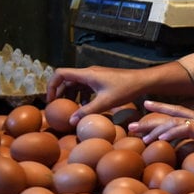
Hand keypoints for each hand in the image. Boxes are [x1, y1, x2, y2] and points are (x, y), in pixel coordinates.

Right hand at [47, 61, 193, 124]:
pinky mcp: (101, 80)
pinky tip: (84, 106)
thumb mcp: (105, 102)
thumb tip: (71, 121)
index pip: (60, 74)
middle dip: (59, 92)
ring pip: (75, 83)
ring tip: (69, 109)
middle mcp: (89, 72)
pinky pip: (85, 86)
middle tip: (56, 108)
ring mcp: (95, 75)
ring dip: (70, 95)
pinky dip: (80, 95)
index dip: (51, 86)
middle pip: (66, 79)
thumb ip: (87, 111)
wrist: (143, 81)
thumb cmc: (126, 89)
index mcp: (87, 74)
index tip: (51, 101)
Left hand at [128, 100, 193, 150]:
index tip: (145, 106)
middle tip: (132, 125)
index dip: (160, 108)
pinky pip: (183, 130)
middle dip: (148, 120)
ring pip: (171, 123)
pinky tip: (160, 139)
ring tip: (140, 136)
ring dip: (154, 129)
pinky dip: (170, 134)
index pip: (176, 110)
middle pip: (167, 115)